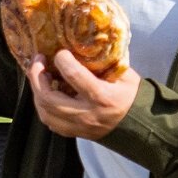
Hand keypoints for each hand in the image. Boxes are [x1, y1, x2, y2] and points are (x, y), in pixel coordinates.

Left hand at [25, 50, 139, 140]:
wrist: (140, 126)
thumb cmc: (131, 96)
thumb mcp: (123, 75)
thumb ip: (102, 62)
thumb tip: (82, 44)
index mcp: (101, 96)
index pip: (73, 75)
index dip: (62, 60)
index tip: (60, 53)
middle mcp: (86, 113)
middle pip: (49, 98)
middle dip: (37, 77)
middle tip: (38, 62)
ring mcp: (79, 126)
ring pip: (45, 112)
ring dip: (37, 92)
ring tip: (39, 77)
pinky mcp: (75, 134)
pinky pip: (50, 122)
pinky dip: (43, 107)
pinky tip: (46, 94)